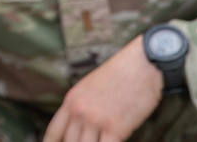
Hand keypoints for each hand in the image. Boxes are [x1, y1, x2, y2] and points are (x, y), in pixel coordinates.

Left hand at [43, 36, 162, 141]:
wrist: (142, 62)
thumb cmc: (121, 73)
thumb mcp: (90, 86)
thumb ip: (82, 106)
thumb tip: (81, 127)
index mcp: (71, 100)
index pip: (54, 132)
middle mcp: (79, 111)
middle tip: (89, 140)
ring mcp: (96, 120)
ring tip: (100, 140)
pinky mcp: (115, 128)